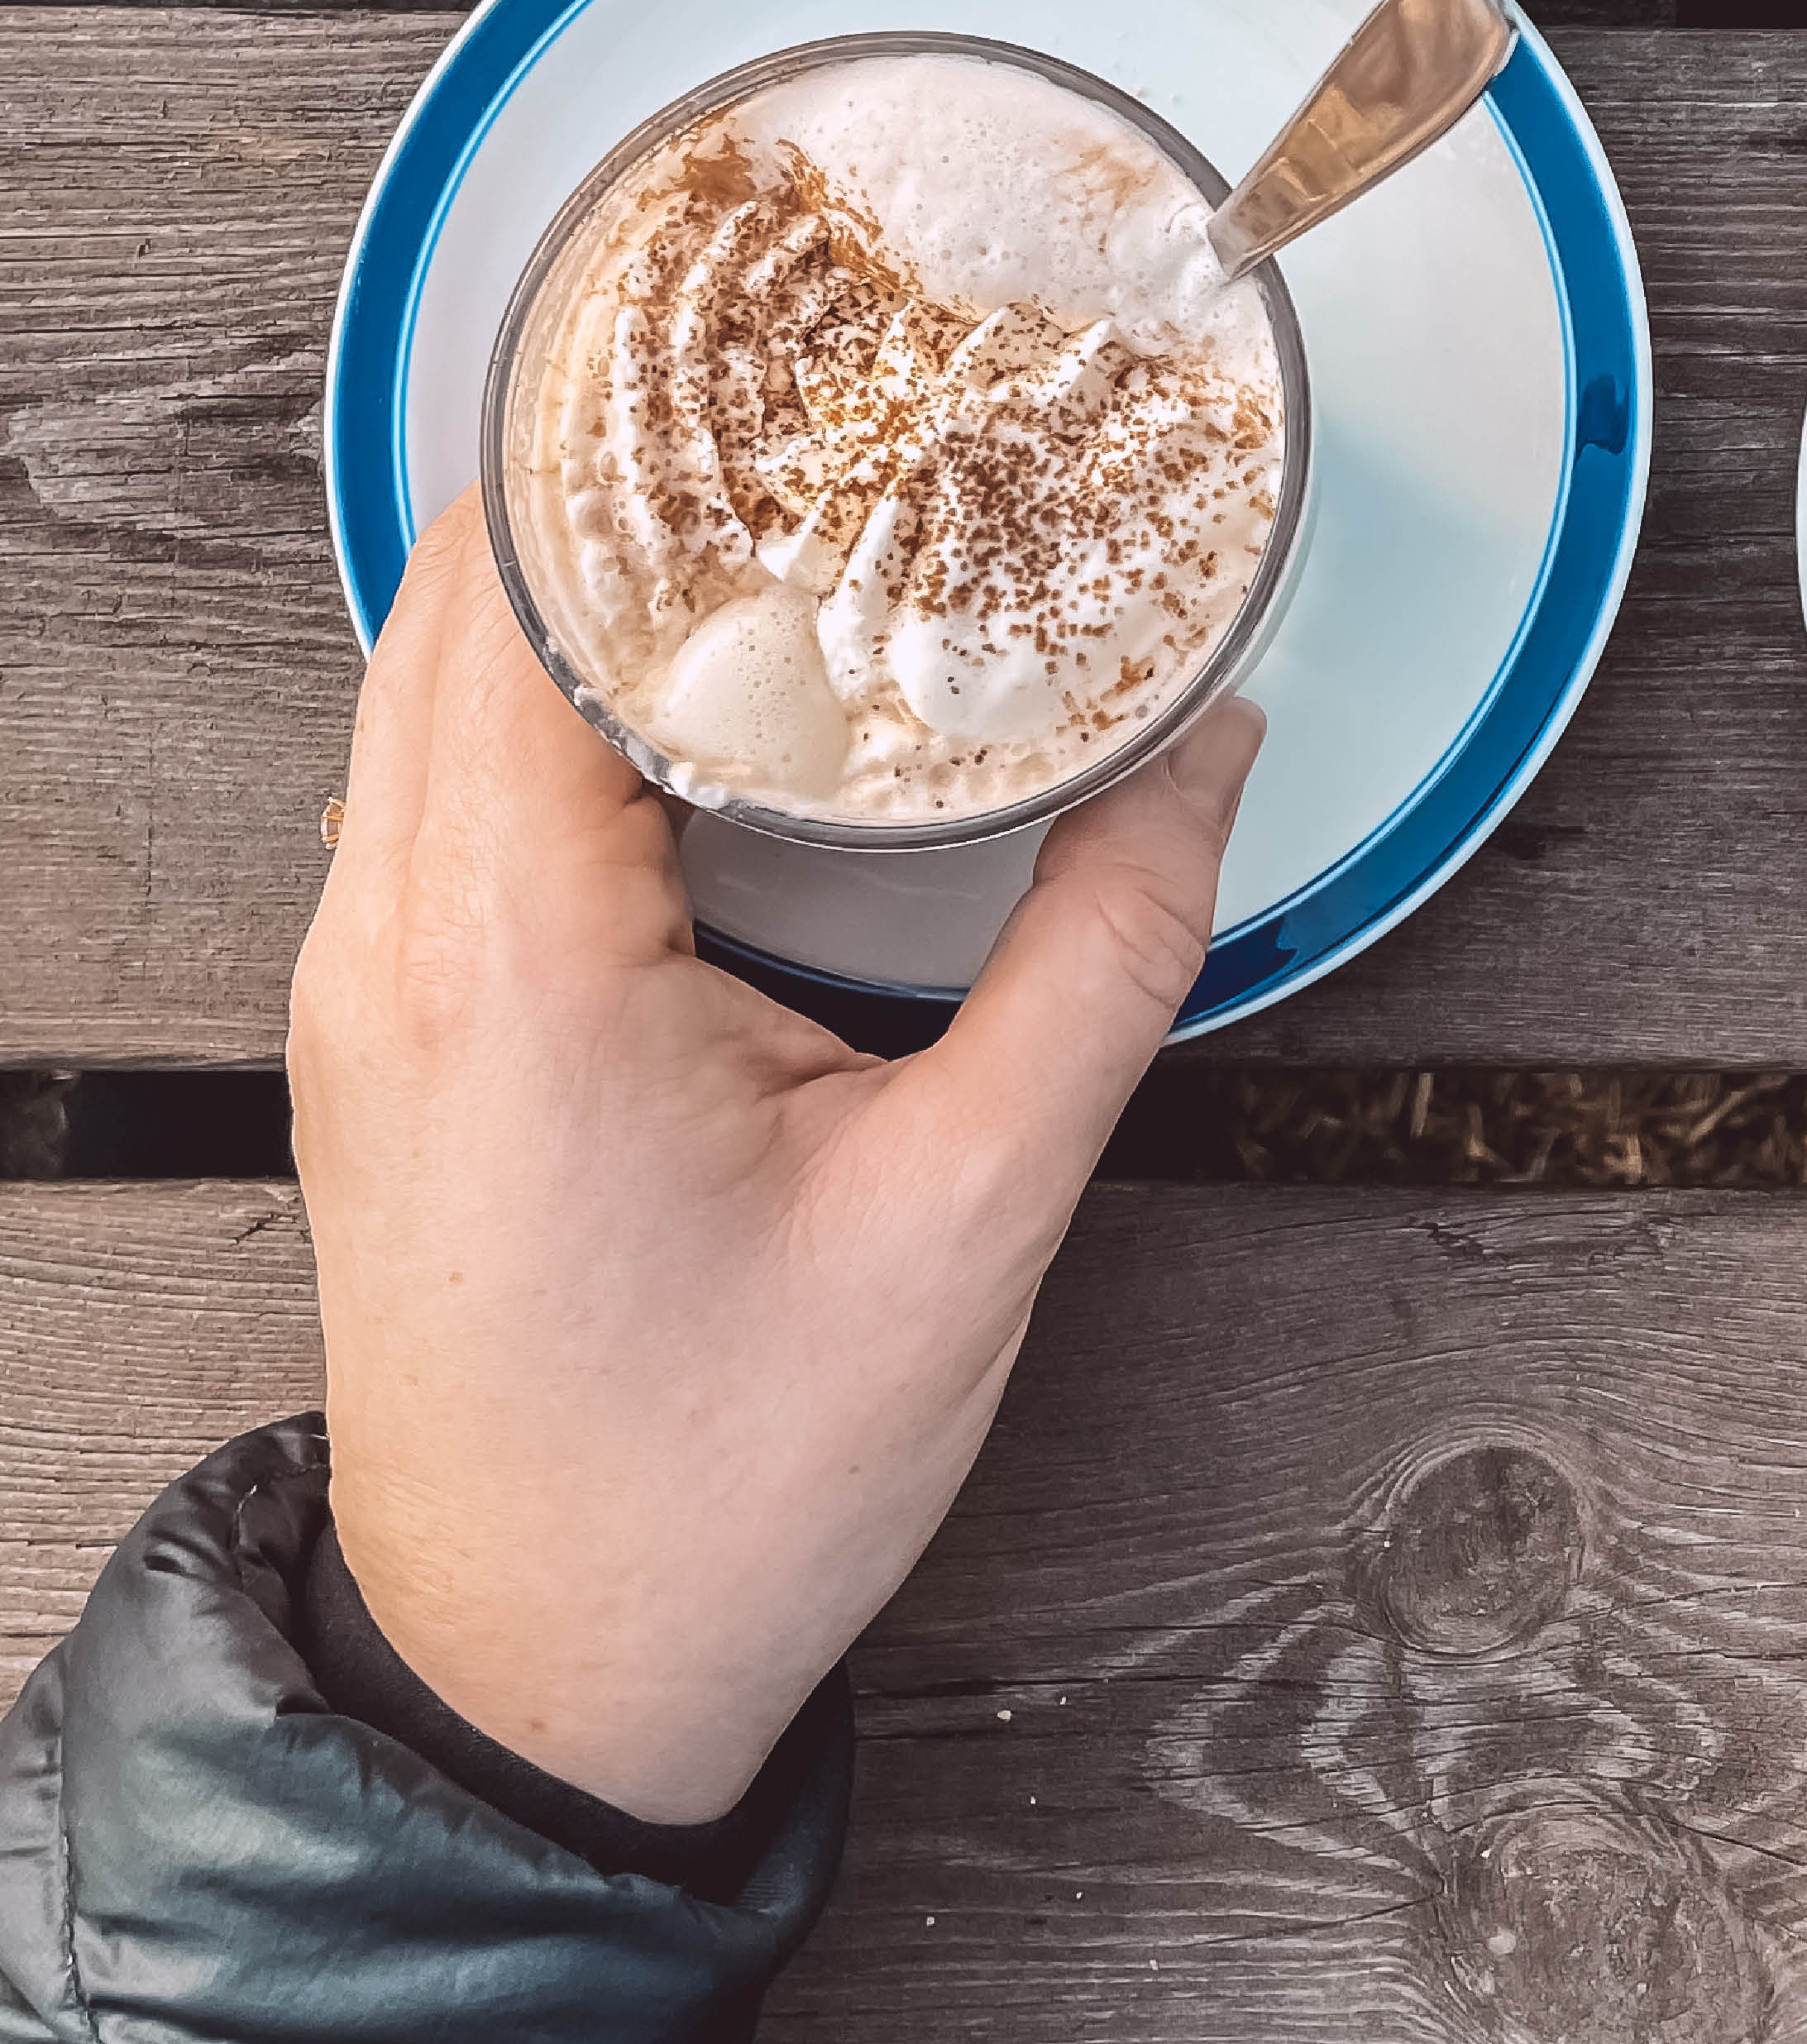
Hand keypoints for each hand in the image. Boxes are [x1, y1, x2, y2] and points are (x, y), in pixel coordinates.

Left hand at [290, 507, 1253, 1824]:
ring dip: (578, 590)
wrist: (544, 1683)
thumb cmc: (720, 1484)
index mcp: (509, 962)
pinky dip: (545, 700)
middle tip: (800, 397)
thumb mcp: (975, 1209)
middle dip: (615, 482)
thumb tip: (1204, 754)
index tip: (770, 360)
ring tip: (768, 514)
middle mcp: (389, 953)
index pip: (522, 605)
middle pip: (455, 609)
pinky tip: (695, 690)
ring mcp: (363, 999)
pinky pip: (435, 792)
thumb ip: (1103, 955)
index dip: (634, 453)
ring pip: (431, 693)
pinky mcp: (387, 1044)